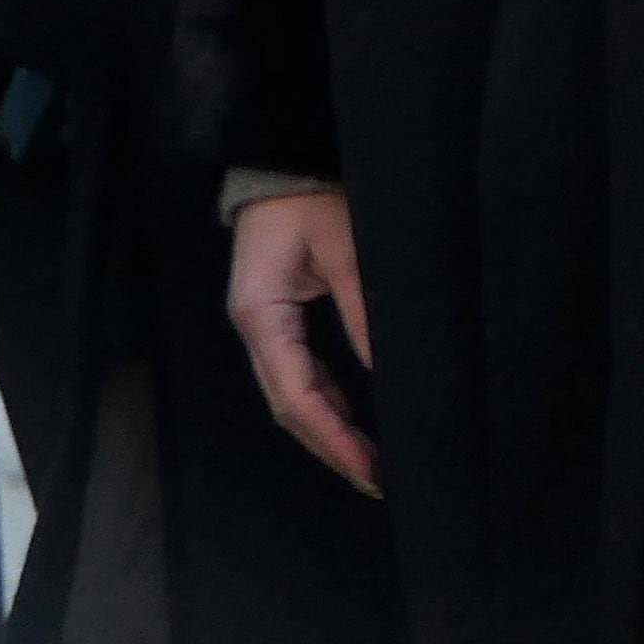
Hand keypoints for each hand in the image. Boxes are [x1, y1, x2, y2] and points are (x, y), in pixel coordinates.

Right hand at [228, 189, 379, 495]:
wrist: (284, 162)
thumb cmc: (310, 199)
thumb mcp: (344, 249)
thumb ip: (363, 312)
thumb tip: (389, 377)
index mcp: (260, 313)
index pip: (295, 393)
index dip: (333, 437)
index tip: (372, 470)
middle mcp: (254, 327)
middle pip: (288, 404)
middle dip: (332, 446)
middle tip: (380, 481)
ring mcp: (263, 324)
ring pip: (292, 394)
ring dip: (330, 430)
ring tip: (374, 463)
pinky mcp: (278, 318)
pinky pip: (300, 374)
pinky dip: (327, 405)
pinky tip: (357, 423)